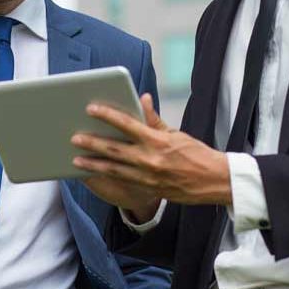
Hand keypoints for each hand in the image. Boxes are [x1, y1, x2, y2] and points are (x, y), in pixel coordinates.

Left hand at [72, 93, 231, 208]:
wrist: (213, 181)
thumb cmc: (196, 154)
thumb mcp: (175, 133)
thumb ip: (154, 119)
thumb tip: (143, 99)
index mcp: (157, 141)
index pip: (128, 124)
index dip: (108, 115)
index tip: (91, 108)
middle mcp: (150, 160)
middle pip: (114, 150)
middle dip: (92, 143)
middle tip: (75, 138)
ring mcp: (148, 177)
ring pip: (114, 170)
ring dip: (93, 164)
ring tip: (76, 160)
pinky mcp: (149, 189)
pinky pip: (122, 182)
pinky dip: (106, 177)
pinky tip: (93, 173)